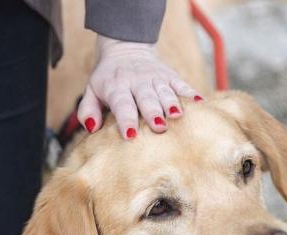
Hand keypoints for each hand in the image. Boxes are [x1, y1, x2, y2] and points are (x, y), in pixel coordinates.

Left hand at [78, 36, 203, 139]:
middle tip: (159, 128)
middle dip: (153, 113)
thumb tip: (92, 127)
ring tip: (178, 116)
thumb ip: (87, 110)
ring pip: (165, 92)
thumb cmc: (107, 79)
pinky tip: (199, 102)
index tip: (130, 134)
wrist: (125, 49)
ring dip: (172, 104)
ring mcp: (155, 78)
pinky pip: (181, 84)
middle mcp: (137, 82)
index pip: (122, 104)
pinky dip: (190, 92)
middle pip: (146, 99)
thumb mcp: (91, 91)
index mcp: (117, 87)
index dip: (126, 119)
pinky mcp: (169, 75)